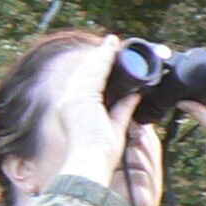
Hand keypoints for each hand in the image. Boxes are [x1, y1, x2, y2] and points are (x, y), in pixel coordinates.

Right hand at [50, 36, 136, 185]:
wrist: (90, 162)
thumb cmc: (100, 154)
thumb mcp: (116, 126)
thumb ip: (124, 109)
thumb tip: (136, 96)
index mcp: (74, 108)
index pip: (86, 82)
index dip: (97, 68)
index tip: (108, 57)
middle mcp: (69, 100)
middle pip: (86, 72)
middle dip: (100, 58)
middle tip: (112, 44)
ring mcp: (73, 97)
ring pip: (89, 68)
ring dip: (102, 54)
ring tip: (113, 43)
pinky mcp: (82, 97)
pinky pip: (95, 72)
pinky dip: (103, 59)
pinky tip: (111, 49)